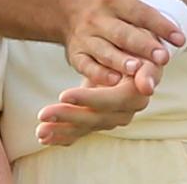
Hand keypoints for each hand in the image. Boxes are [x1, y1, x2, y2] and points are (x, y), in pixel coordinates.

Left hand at [35, 60, 163, 146]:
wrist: (133, 56)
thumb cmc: (137, 49)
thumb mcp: (142, 52)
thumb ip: (146, 69)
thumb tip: (147, 86)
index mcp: (134, 95)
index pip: (110, 100)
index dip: (88, 99)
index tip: (62, 95)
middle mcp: (124, 112)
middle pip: (95, 117)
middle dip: (67, 116)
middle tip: (42, 114)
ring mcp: (111, 118)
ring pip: (84, 127)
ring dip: (61, 130)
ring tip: (39, 131)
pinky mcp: (98, 120)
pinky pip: (80, 131)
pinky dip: (62, 135)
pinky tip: (44, 138)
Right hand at [59, 0, 185, 86]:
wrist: (64, 4)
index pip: (139, 12)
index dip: (160, 25)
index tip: (180, 39)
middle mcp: (96, 18)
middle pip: (123, 34)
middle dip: (143, 46)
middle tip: (164, 58)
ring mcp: (84, 37)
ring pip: (104, 52)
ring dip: (121, 61)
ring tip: (139, 69)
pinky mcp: (75, 54)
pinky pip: (86, 65)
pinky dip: (98, 74)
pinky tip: (114, 81)